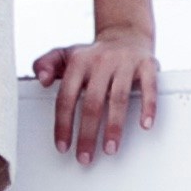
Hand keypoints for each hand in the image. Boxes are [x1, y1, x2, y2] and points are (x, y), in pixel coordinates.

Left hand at [33, 28, 160, 161]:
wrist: (125, 34)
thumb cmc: (93, 54)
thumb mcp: (65, 55)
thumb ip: (45, 64)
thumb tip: (42, 79)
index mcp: (79, 62)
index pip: (67, 97)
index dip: (64, 124)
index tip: (63, 146)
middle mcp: (101, 62)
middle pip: (93, 103)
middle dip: (88, 133)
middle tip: (85, 156)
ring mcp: (125, 63)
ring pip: (119, 98)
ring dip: (114, 127)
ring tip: (110, 148)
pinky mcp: (146, 64)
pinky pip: (148, 87)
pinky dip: (148, 106)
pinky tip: (145, 124)